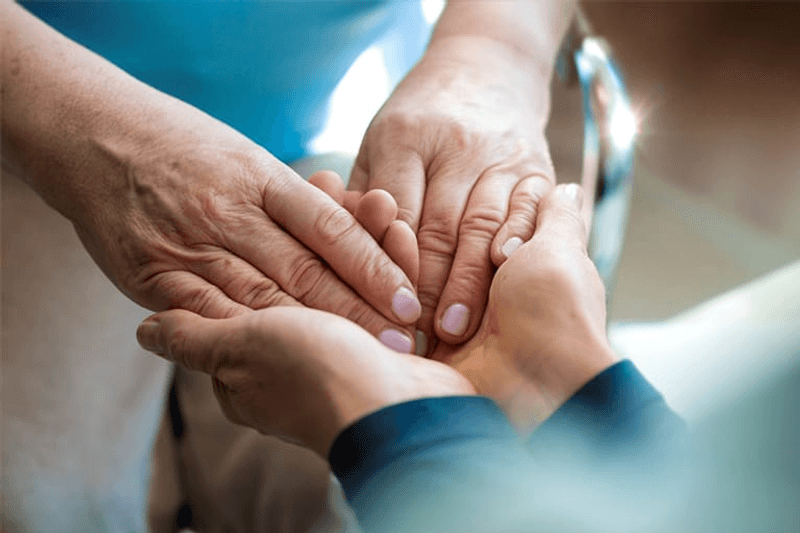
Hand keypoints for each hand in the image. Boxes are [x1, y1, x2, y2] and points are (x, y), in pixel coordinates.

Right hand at [69, 115, 419, 341]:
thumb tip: (362, 229)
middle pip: (304, 270)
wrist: (99, 136)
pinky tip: (277, 363)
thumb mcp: (250, 159)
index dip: (373, 268)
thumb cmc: (191, 149)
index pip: (330, 229)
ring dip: (312, 334)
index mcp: (263, 178)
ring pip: (260, 298)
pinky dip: (241, 339)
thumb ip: (298, 202)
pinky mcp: (153, 273)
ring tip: (356, 358)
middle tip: (399, 344)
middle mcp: (230, 212)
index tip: (407, 303)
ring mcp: (189, 244)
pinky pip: (202, 313)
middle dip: (357, 312)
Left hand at [136, 177, 613, 458]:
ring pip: (347, 274)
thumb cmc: (317, 382)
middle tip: (332, 180)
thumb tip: (144, 331)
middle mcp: (298, 351)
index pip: (253, 283)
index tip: (281, 197)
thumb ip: (196, 337)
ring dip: (361, 233)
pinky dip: (389, 255)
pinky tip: (394, 220)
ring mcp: (348, 346)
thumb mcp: (242, 354)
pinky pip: (383, 288)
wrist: (403, 418)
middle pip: (304, 272)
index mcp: (255, 357)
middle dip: (323, 227)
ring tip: (373, 197)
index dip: (264, 238)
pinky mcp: (389, 342)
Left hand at [350, 35, 555, 349]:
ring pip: (482, 228)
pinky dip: (518, 248)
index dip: (388, 270)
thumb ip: (362, 196)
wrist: (487, 69)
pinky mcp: (538, 167)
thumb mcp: (378, 144)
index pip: (394, 215)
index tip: (380, 314)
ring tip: (454, 330)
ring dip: (469, 284)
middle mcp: (456, 145)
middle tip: (414, 339)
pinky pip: (530, 214)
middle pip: (438, 229)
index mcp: (405, 137)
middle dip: (426, 290)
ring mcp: (501, 156)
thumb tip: (341, 258)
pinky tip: (507, 280)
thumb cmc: (419, 120)